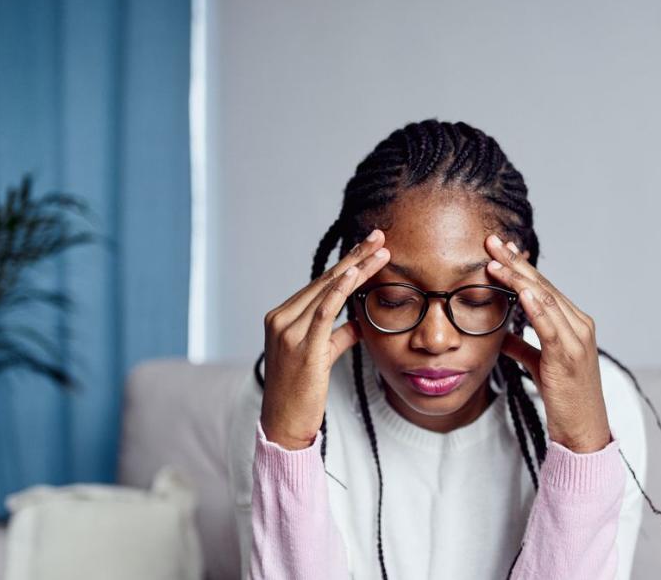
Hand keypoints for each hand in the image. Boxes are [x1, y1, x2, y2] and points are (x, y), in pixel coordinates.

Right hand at [260, 229, 391, 449]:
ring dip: (356, 268)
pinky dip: (339, 291)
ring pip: (327, 291)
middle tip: (379, 236)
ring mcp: (288, 332)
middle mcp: (281, 319)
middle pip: (324, 281)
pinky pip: (323, 313)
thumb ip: (337, 336)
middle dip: (354, 257)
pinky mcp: (301, 348)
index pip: (320, 284)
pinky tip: (354, 274)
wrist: (283, 424)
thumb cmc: (301, 393)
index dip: (346, 264)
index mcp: (282, 317)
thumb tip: (359, 322)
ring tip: (380, 251)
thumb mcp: (320, 357)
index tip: (369, 247)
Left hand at [485, 234, 611, 453]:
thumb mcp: (539, 366)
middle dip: (516, 262)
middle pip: (543, 285)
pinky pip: (550, 326)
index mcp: (574, 323)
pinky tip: (521, 291)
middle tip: (492, 241)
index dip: (520, 267)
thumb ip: (523, 347)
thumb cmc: (564, 398)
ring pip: (545, 299)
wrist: (583, 429)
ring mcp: (577, 339)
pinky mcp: (569, 356)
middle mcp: (579, 325)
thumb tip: (502, 335)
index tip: (498, 249)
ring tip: (495, 261)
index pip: (544, 287)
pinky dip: (536, 306)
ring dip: (518, 278)